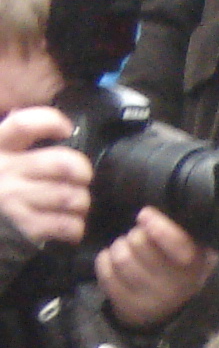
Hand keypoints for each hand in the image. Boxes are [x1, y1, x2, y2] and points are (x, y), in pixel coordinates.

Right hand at [0, 109, 89, 250]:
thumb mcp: (1, 154)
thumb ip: (19, 137)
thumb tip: (55, 120)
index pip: (24, 124)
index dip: (51, 122)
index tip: (66, 129)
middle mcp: (4, 170)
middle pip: (62, 164)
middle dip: (82, 171)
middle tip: (80, 178)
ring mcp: (13, 199)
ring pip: (70, 196)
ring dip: (81, 202)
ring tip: (74, 204)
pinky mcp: (24, 227)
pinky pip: (68, 225)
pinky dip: (76, 227)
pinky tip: (68, 225)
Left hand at [94, 208, 216, 327]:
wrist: (165, 305)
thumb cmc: (174, 261)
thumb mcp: (189, 242)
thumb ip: (179, 223)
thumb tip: (156, 204)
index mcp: (200, 260)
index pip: (179, 243)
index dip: (158, 227)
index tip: (144, 215)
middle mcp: (182, 283)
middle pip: (140, 242)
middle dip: (134, 235)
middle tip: (139, 239)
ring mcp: (157, 298)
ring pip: (121, 255)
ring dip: (119, 248)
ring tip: (127, 251)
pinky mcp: (132, 305)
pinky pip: (105, 269)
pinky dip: (105, 261)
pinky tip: (116, 266)